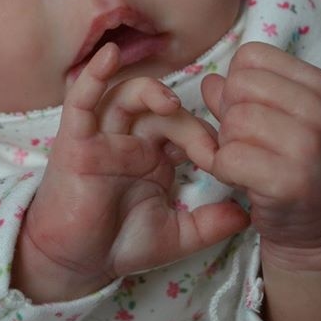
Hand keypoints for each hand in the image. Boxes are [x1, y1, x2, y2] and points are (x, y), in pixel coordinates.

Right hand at [13, 43, 248, 302]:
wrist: (75, 263)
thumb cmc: (119, 243)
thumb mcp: (176, 236)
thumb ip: (210, 224)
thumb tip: (246, 215)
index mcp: (153, 155)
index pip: (184, 127)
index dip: (206, 136)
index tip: (227, 160)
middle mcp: (129, 139)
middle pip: (160, 110)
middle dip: (187, 124)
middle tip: (207, 151)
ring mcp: (101, 137)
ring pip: (125, 96)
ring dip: (149, 91)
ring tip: (169, 102)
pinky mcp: (74, 140)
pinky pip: (81, 101)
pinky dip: (93, 75)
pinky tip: (109, 56)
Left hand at [201, 41, 320, 320]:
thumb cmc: (296, 165)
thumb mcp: (279, 118)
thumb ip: (240, 95)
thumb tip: (209, 81)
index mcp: (317, 84)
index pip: (251, 56)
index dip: (235, 83)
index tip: (248, 110)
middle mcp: (318, 110)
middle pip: (238, 86)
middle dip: (228, 113)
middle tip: (242, 141)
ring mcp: (308, 146)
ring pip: (233, 121)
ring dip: (225, 144)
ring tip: (244, 161)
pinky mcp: (290, 182)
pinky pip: (229, 158)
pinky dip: (223, 170)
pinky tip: (240, 179)